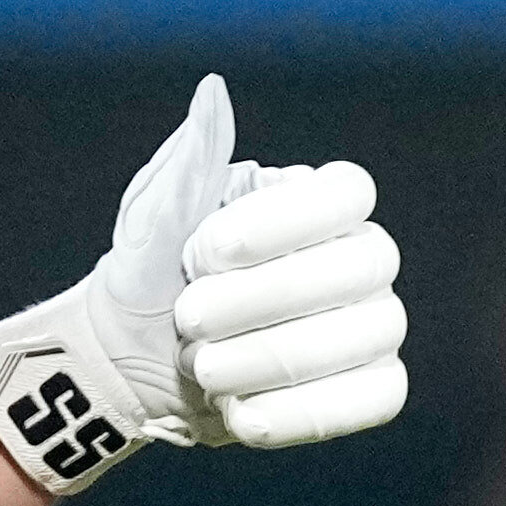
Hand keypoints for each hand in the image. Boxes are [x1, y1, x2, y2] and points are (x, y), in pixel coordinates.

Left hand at [0, 75, 412, 501]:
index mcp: (318, 203)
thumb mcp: (155, 216)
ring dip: (273, 358)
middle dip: (266, 298)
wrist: (129, 363)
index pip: (350, 192)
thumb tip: (213, 91)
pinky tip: (238, 414)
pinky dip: (303, 412)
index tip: (205, 251)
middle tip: (187, 317)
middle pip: (364, 265)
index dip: (282, 223)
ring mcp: (373, 324)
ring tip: (200, 367)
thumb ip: (191, 161)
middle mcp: (361, 257)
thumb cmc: (150, 276)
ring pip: (371, 333)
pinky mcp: (369, 388)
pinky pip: (375, 399)